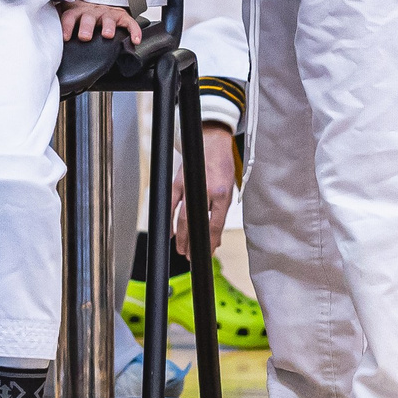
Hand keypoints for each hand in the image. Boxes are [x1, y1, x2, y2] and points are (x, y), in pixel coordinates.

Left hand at [58, 0, 142, 44]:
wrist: (96, 3)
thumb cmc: (78, 15)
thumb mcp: (65, 16)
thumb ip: (54, 22)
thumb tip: (38, 31)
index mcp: (75, 11)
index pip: (69, 16)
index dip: (66, 26)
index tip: (64, 37)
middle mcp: (90, 11)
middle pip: (88, 17)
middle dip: (86, 26)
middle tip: (84, 36)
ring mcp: (106, 13)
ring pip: (108, 18)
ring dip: (107, 26)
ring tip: (106, 34)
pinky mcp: (120, 17)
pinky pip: (129, 23)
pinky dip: (134, 31)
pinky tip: (135, 40)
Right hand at [171, 125, 237, 256]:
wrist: (211, 141)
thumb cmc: (222, 166)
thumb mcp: (229, 189)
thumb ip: (221, 213)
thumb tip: (216, 238)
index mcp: (223, 194)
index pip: (215, 225)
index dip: (210, 243)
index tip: (207, 254)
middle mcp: (207, 191)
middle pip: (197, 225)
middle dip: (193, 244)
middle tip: (191, 256)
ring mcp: (191, 186)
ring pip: (182, 217)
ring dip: (181, 236)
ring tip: (181, 249)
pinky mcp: (178, 181)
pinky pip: (171, 204)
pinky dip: (169, 220)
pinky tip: (170, 232)